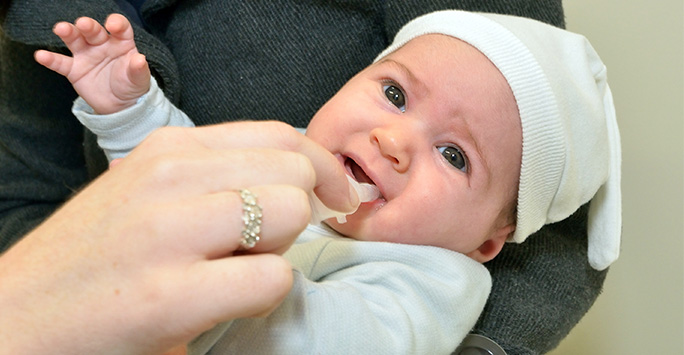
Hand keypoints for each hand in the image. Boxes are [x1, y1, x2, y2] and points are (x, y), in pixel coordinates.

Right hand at [0, 121, 356, 354]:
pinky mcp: (168, 296)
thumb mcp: (148, 188)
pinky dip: (264, 293)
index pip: (279, 134)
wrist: (22, 315)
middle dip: (300, 210)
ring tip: (236, 269)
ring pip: (289, 213)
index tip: (334, 196)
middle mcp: (168, 178)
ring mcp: (167, 234)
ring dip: (280, 249)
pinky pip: (271, 278)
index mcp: (167, 149)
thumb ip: (215, 173)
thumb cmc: (98, 254)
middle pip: (294, 172)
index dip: (322, 166)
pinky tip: (226, 301)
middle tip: (267, 242)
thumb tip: (298, 176)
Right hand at [34, 14, 149, 113]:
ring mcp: (86, 55)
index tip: (113, 25)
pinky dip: (51, 60)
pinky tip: (41, 56)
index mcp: (121, 43)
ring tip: (60, 29)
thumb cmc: (131, 86)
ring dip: (68, 33)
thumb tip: (140, 59)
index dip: (117, 24)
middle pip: (94, 31)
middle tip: (83, 24)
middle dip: (88, 26)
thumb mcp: (139, 80)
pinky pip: (61, 64)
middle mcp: (102, 44)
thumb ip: (138, 69)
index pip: (120, 28)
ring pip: (75, 40)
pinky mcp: (74, 70)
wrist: (120, 106)